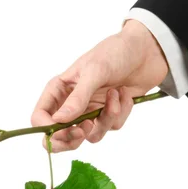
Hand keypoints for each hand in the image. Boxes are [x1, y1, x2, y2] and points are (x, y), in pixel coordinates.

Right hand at [31, 20, 169, 151]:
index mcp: (59, 89)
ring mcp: (91, 110)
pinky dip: (121, 112)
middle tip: (84, 130)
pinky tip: (125, 93)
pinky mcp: (109, 114)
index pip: (40, 117)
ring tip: (115, 97)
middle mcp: (71, 103)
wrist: (147, 50)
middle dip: (71, 138)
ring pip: (90, 135)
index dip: (47, 128)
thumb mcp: (94, 71)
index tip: (63, 128)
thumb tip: (58, 121)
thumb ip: (77, 98)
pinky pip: (112, 127)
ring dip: (105, 120)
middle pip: (59, 136)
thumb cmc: (115, 52)